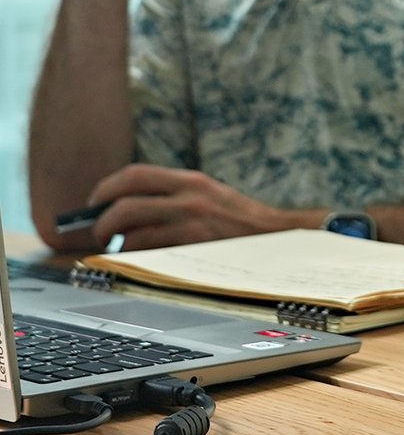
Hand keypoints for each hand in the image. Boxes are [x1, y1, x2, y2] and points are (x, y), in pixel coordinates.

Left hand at [85, 164, 299, 250]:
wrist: (276, 237)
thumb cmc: (239, 221)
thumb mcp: (209, 195)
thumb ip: (175, 196)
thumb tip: (132, 208)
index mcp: (190, 180)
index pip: (136, 175)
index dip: (107, 187)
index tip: (97, 200)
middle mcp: (188, 195)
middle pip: (125, 201)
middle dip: (102, 218)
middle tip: (97, 230)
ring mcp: (191, 221)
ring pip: (133, 229)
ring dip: (114, 241)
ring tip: (114, 248)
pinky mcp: (195, 244)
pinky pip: (151, 250)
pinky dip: (135, 255)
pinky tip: (136, 260)